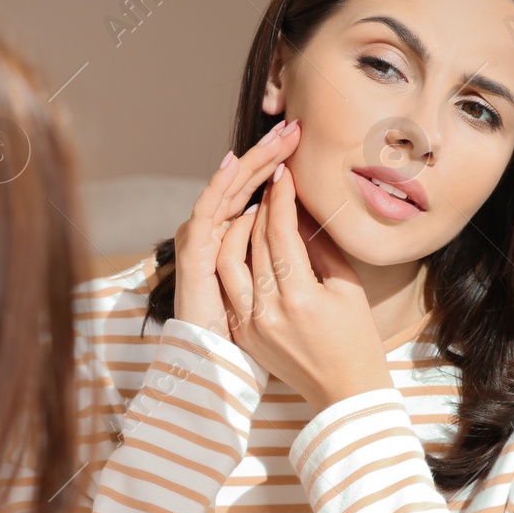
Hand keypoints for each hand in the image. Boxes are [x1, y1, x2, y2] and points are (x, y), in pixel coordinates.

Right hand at [172, 120, 300, 337]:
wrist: (262, 384)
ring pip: (225, 202)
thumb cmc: (293, 356)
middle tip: (290, 128)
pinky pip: (208, 219)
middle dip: (264, 162)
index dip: (276, 178)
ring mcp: (205, 261)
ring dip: (247, 166)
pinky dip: (219, 189)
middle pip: (240, 199)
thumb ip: (307, 258)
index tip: (300, 150)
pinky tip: (234, 163)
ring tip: (273, 137)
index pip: (258, 213)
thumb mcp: (304, 297)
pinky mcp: (193, 266)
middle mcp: (220, 259)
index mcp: (243, 267)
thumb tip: (320, 219)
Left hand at [215, 162, 391, 416]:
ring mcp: (250, 325)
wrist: (344, 391)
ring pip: (229, 261)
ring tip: (256, 212)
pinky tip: (246, 243)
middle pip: (254, 243)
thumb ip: (320, 245)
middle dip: (261, 206)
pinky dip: (234, 260)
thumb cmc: (356, 337)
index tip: (283, 173)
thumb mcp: (347, 287)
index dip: (281, 198)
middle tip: (270, 182)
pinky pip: (230, 287)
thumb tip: (300, 210)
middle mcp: (268, 311)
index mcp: (300, 298)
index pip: (280, 232)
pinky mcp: (242, 334)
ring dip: (239, 231)